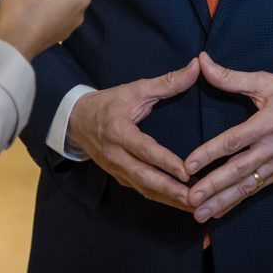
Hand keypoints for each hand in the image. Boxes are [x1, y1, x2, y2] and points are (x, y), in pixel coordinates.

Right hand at [66, 58, 199, 210]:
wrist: (76, 121)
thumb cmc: (109, 103)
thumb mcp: (135, 89)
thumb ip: (167, 82)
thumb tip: (196, 66)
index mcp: (118, 131)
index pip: (144, 150)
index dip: (165, 162)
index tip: (186, 172)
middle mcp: (115, 155)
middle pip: (145, 178)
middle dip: (170, 190)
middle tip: (195, 198)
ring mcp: (116, 169)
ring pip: (145, 189)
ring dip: (170, 200)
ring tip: (195, 206)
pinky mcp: (119, 177)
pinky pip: (142, 191)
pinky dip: (162, 199)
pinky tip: (181, 203)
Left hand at [183, 52, 272, 223]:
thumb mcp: (266, 81)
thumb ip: (231, 77)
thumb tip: (201, 62)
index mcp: (268, 122)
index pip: (234, 141)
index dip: (209, 153)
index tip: (188, 165)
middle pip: (239, 170)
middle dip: (213, 186)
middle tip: (190, 199)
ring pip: (247, 186)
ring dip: (223, 201)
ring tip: (200, 214)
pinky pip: (257, 189)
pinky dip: (238, 201)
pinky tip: (220, 211)